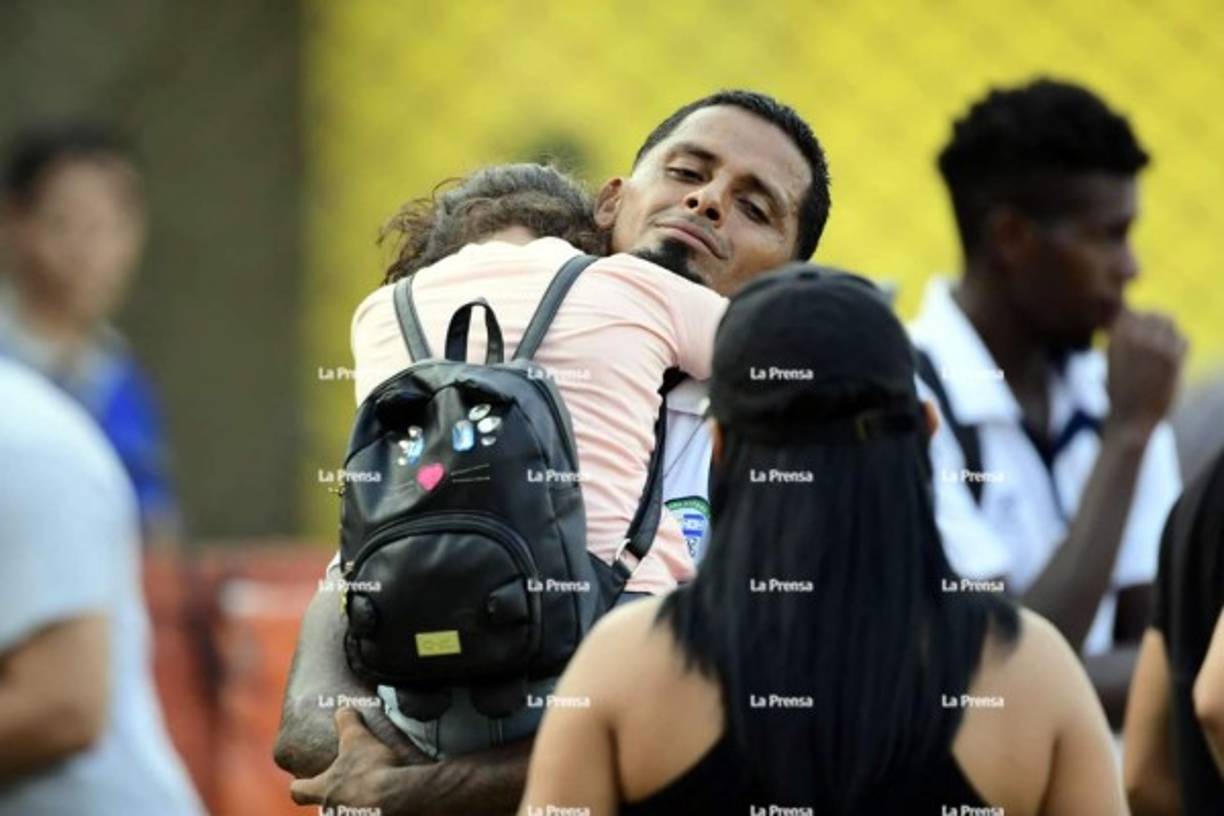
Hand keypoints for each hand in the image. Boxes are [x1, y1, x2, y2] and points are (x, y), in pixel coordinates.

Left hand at [290, 707, 400, 809]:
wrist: (397, 797)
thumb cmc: (370, 769)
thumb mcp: (358, 738)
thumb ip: (347, 722)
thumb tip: (343, 710)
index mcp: (324, 789)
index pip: (298, 792)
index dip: (300, 784)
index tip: (302, 780)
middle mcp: (333, 810)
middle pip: (325, 805)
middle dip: (335, 794)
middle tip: (349, 781)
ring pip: (346, 811)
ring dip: (355, 803)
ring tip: (373, 790)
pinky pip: (370, 814)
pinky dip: (375, 809)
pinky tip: (387, 799)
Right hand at [1106, 309, 1186, 437]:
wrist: (1130, 418)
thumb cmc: (1119, 393)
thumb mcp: (1112, 361)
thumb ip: (1123, 340)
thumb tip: (1137, 319)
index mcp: (1113, 338)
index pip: (1129, 310)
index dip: (1134, 319)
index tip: (1136, 335)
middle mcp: (1133, 337)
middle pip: (1152, 314)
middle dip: (1154, 325)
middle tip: (1154, 344)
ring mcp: (1154, 346)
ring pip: (1169, 322)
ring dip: (1168, 332)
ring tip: (1163, 349)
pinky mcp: (1172, 359)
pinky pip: (1184, 340)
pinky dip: (1180, 347)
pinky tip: (1172, 361)